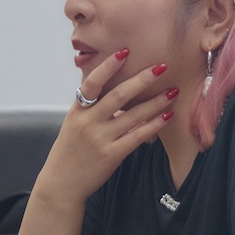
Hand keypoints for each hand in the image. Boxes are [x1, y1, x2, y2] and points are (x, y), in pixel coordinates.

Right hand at [36, 50, 177, 210]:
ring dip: (156, 101)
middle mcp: (88, 122)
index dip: (108, 66)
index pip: (92, 83)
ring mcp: (100, 139)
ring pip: (134, 115)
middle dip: (142, 79)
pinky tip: (167, 116)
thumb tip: (113, 86)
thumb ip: (91, 106)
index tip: (124, 51)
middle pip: (119, 95)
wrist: (62, 183)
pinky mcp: (112, 155)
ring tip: (173, 90)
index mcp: (78, 111)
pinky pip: (138, 136)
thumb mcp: (74, 123)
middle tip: (161, 66)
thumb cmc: (70, 151)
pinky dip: (154, 125)